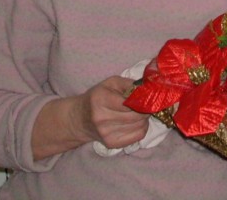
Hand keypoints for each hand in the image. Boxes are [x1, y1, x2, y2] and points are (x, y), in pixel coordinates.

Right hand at [32, 76, 148, 160]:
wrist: (80, 119)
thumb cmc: (97, 97)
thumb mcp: (110, 83)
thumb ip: (128, 83)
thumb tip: (147, 89)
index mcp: (101, 99)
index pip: (129, 102)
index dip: (142, 99)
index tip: (147, 96)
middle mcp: (102, 118)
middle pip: (136, 115)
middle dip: (145, 108)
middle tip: (146, 103)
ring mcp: (106, 133)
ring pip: (140, 125)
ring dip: (144, 118)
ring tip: (139, 112)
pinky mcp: (112, 144)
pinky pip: (138, 135)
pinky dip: (142, 127)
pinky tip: (136, 122)